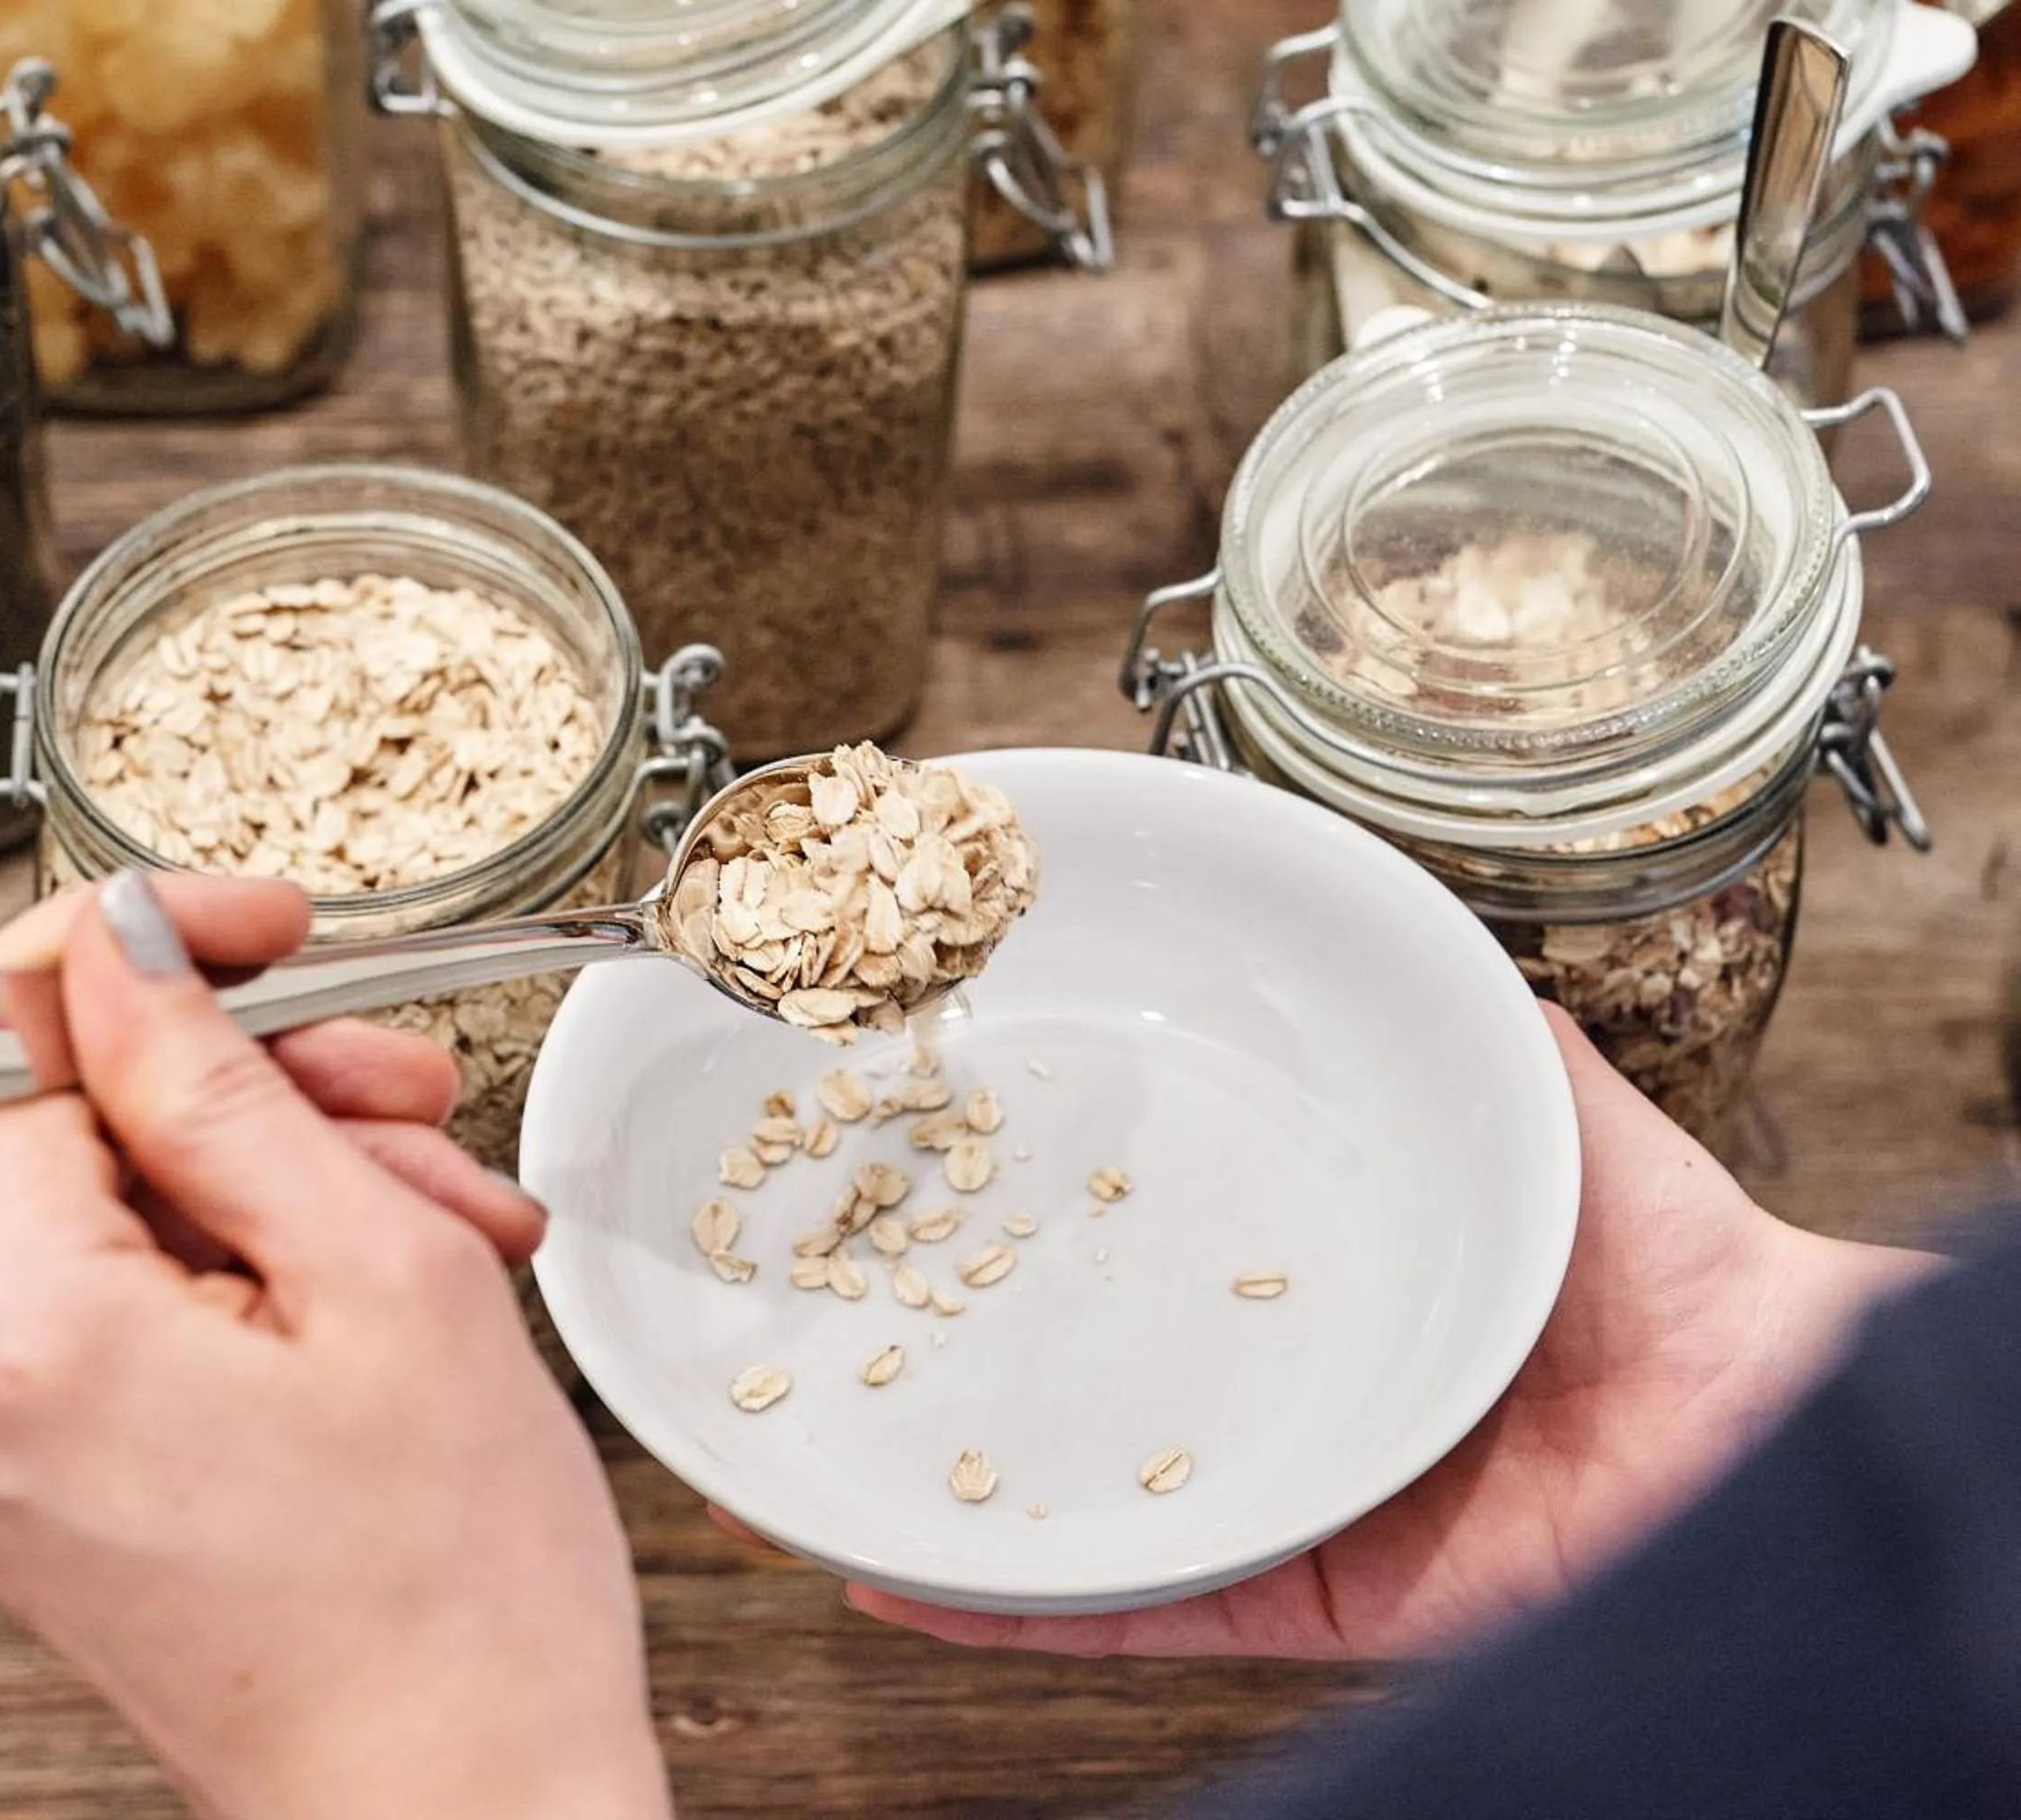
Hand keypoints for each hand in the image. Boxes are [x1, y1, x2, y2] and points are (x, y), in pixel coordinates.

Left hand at [0, 873, 673, 1819]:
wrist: (453, 1811)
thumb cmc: (452, 1601)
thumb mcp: (381, 1276)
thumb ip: (225, 1085)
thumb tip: (126, 949)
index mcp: (6, 1325)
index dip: (142, 939)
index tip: (266, 922)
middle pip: (61, 1113)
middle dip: (254, 1079)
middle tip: (412, 1103)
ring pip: (101, 1198)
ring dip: (273, 1173)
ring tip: (439, 1225)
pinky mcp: (6, 1478)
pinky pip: (101, 1295)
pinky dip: (234, 1262)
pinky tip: (373, 1286)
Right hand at [846, 1005, 1942, 1661]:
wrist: (1767, 1431)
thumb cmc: (1681, 1257)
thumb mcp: (1554, 1098)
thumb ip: (1473, 1015)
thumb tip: (1388, 901)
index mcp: (1326, 1267)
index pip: (1148, 1233)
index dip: (1033, 1206)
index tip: (922, 1155)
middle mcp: (1284, 1377)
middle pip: (1084, 1368)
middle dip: (948, 1346)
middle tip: (813, 1305)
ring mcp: (1282, 1488)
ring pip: (1080, 1497)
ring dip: (939, 1485)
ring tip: (804, 1458)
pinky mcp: (1297, 1587)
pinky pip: (1137, 1609)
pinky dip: (1013, 1605)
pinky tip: (902, 1578)